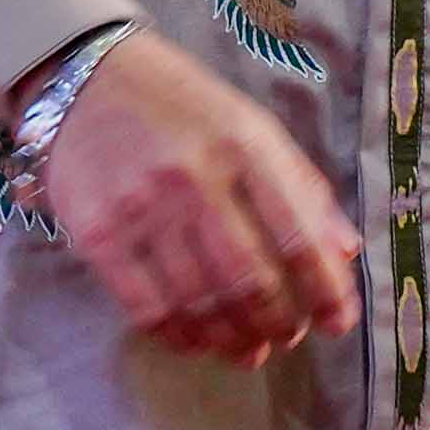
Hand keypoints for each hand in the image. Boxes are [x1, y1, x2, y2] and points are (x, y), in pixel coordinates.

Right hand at [34, 33, 362, 365]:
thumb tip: (345, 253)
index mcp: (246, 145)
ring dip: (232, 339)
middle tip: (286, 338)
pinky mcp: (97, 234)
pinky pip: (146, 308)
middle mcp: (196, 176)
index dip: (325, 290)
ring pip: (200, 302)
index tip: (338, 323)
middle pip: (250, 279)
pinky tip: (196, 341)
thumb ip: (302, 188)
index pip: (299, 235)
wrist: (85, 81)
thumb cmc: (183, 109)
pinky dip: (180, 337)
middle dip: (279, 322)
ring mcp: (142, 207)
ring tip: (247, 349)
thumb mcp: (253, 127)